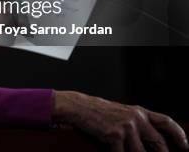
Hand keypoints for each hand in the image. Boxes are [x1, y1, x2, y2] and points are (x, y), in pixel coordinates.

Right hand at [53, 90, 188, 150]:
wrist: (78, 107)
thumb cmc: (98, 112)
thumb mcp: (121, 114)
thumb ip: (137, 124)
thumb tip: (151, 142)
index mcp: (139, 112)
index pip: (166, 122)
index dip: (179, 135)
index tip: (185, 146)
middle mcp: (136, 118)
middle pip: (158, 143)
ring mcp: (126, 127)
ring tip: (124, 150)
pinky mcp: (115, 135)